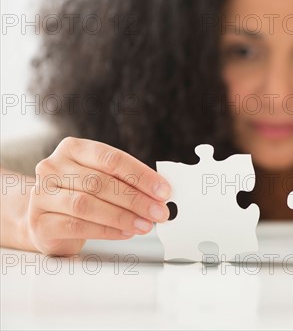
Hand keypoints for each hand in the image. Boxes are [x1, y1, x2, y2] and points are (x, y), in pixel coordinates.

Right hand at [26, 137, 171, 255]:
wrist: (45, 219)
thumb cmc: (80, 194)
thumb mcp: (100, 178)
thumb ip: (126, 180)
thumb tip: (160, 193)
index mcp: (72, 149)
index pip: (111, 159)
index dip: (141, 175)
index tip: (163, 190)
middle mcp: (52, 168)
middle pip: (100, 182)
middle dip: (136, 199)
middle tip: (159, 212)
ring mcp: (41, 195)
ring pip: (87, 204)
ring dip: (123, 216)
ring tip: (146, 224)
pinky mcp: (40, 222)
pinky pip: (77, 226)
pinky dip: (106, 230)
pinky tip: (125, 232)